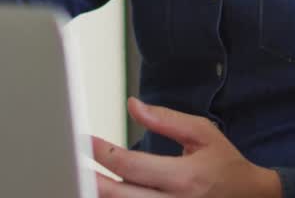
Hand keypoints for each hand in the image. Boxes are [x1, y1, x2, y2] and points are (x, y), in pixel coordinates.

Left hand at [91, 97, 281, 197]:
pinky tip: (105, 191)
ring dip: (100, 194)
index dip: (102, 152)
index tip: (84, 141)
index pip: (130, 165)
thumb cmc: (225, 165)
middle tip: (69, 163)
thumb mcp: (202, 133)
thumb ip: (166, 120)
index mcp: (184, 177)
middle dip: (90, 179)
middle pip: (118, 195)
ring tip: (81, 179)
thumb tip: (133, 105)